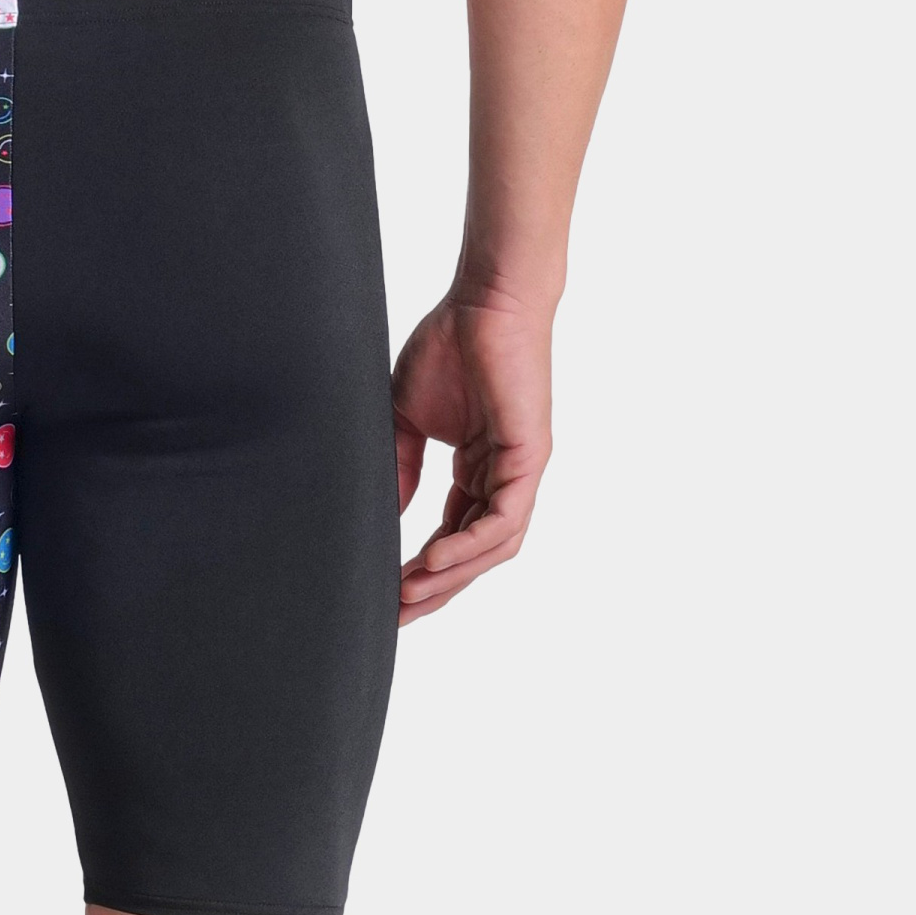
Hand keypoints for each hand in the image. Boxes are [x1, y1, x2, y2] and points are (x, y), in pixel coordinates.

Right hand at [391, 288, 553, 623]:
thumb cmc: (450, 344)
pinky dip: (469, 546)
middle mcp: (502, 477)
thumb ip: (400, 464)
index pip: (453, 532)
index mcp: (476, 467)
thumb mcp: (406, 415)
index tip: (386, 592)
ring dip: (450, 577)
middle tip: (395, 614)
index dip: (422, 567)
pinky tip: (432, 559)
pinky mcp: (529, 459)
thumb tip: (386, 515)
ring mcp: (519, 471)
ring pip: (491, 547)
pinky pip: (503, 520)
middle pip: (472, 552)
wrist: (483, 300)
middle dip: (435, 588)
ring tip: (408, 594)